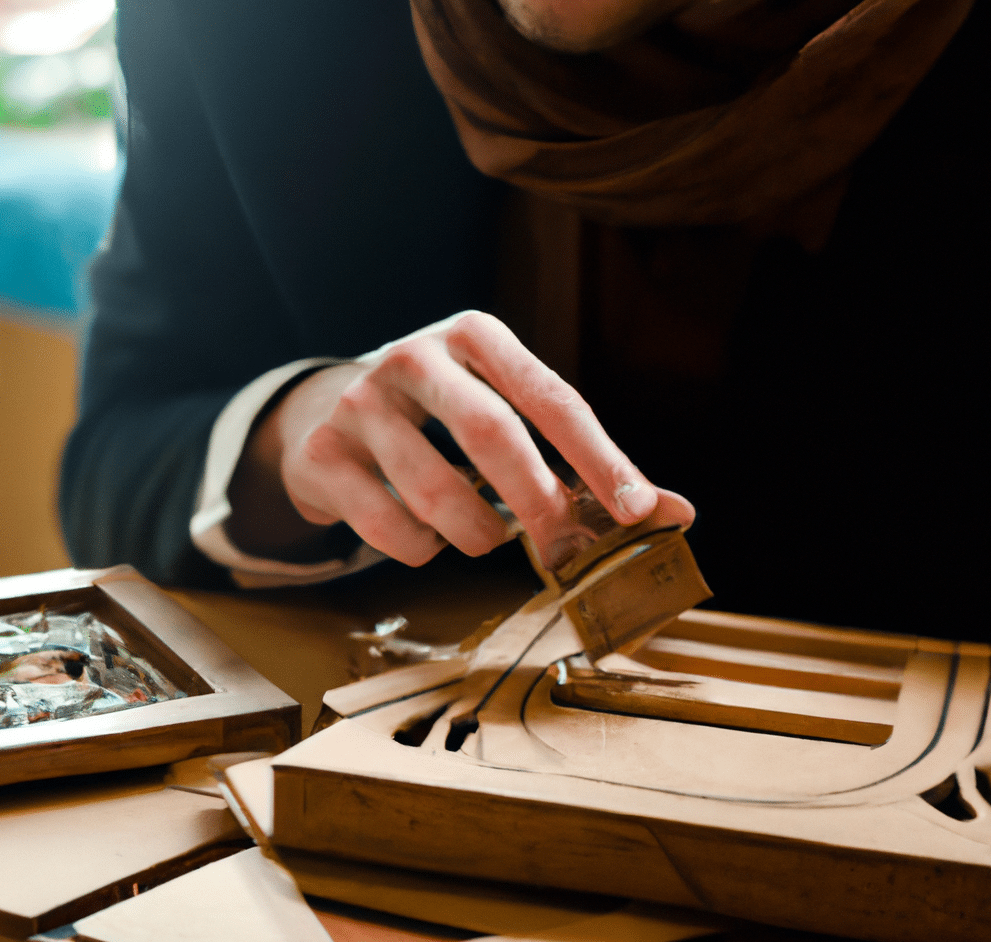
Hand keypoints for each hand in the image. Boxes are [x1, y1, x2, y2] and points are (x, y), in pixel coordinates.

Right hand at [228, 311, 693, 568]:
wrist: (328, 410)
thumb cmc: (441, 414)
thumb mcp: (507, 413)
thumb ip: (582, 461)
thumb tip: (673, 514)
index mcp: (475, 336)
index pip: (551, 397)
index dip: (599, 458)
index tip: (641, 510)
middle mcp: (415, 356)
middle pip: (492, 435)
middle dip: (539, 505)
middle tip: (566, 551)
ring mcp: (361, 402)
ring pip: (436, 492)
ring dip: (477, 535)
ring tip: (484, 536)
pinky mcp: (323, 453)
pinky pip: (390, 528)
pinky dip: (423, 550)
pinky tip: (427, 535)